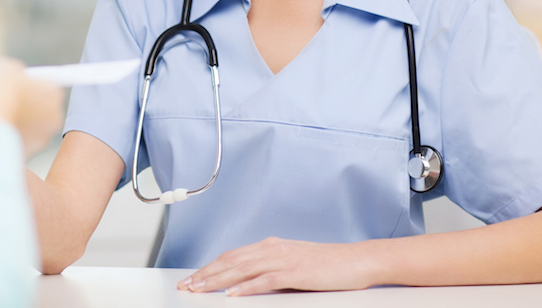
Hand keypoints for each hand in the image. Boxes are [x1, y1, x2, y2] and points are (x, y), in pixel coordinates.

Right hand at [0, 58, 64, 156]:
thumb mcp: (3, 67)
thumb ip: (15, 72)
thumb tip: (15, 76)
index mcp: (54, 92)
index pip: (46, 85)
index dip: (29, 85)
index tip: (15, 86)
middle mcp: (54, 116)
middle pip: (41, 107)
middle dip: (26, 104)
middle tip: (4, 100)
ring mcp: (42, 137)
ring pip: (31, 126)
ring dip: (18, 121)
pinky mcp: (28, 154)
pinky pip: (18, 140)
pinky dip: (9, 136)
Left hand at [177, 237, 375, 295]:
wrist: (356, 260)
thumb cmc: (327, 265)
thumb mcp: (293, 264)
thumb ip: (270, 270)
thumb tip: (247, 284)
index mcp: (270, 246)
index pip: (232, 256)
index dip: (210, 267)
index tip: (193, 278)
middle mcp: (272, 249)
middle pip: (230, 261)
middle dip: (205, 274)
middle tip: (186, 285)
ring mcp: (283, 259)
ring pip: (242, 269)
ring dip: (218, 280)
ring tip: (200, 289)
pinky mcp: (295, 271)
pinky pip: (265, 280)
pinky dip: (246, 287)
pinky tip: (233, 294)